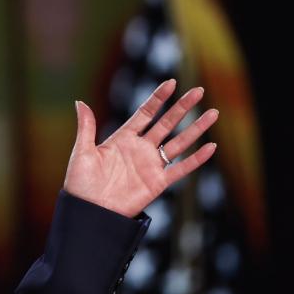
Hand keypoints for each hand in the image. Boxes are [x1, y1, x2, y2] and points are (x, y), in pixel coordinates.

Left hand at [63, 79, 217, 217]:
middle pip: (166, 123)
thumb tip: (80, 102)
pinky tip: (211, 147)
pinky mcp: (158, 182)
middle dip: (183, 107)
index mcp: (122, 138)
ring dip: (196, 129)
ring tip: (213, 113)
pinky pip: (181, 168)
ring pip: (179, 142)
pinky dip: (196, 159)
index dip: (158, 98)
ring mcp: (151, 165)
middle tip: (199, 90)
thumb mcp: (82, 152)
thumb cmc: (81, 183)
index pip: (145, 113)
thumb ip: (86, 127)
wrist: (89, 211)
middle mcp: (140, 148)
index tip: (171, 82)